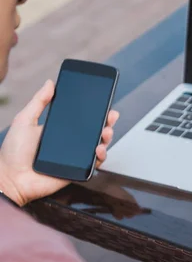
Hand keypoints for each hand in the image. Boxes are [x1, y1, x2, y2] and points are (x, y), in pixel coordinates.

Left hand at [0, 80, 119, 205]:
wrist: (11, 178)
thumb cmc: (13, 152)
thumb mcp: (24, 121)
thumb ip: (38, 102)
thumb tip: (50, 83)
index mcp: (60, 130)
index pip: (82, 119)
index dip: (95, 112)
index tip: (103, 103)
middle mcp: (70, 143)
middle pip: (95, 131)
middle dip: (106, 122)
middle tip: (110, 116)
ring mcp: (75, 158)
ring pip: (99, 146)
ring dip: (106, 138)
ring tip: (105, 132)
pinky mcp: (78, 171)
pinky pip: (95, 163)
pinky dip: (101, 156)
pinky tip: (98, 149)